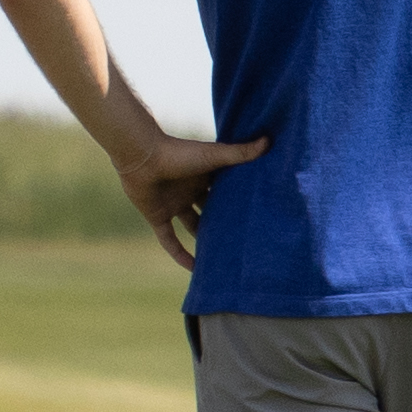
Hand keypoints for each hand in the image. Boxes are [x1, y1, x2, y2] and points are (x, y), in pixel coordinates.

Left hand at [106, 119, 267, 270]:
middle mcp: (190, 190)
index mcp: (204, 175)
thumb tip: (269, 141)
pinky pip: (170, 241)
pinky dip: (180, 255)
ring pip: (192, 226)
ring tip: (225, 256)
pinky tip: (195, 270)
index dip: (239, 200)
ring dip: (205, 239)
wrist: (142, 157)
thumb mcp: (214, 156)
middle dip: (224, 222)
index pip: (225, 190)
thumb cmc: (179, 152)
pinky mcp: (157, 217)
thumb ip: (240, 153)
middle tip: (246, 239)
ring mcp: (173, 204)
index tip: (258, 213)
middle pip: (210, 210)